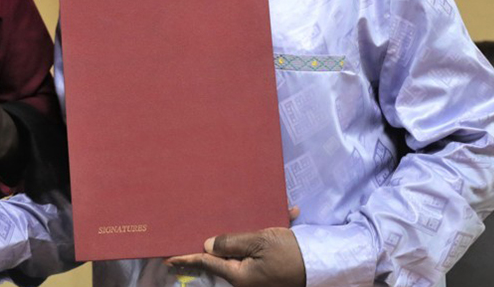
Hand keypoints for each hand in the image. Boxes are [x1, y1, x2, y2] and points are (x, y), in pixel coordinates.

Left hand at [165, 208, 304, 286]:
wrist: (324, 263)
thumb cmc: (291, 253)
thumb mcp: (260, 242)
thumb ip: (231, 242)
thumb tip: (207, 245)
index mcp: (239, 275)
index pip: (207, 263)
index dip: (187, 258)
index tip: (168, 258)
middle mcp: (246, 279)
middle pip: (224, 258)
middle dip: (214, 244)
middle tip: (192, 234)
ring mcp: (260, 276)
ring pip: (244, 250)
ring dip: (246, 234)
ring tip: (243, 217)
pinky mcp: (272, 269)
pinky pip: (264, 248)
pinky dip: (270, 233)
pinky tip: (286, 214)